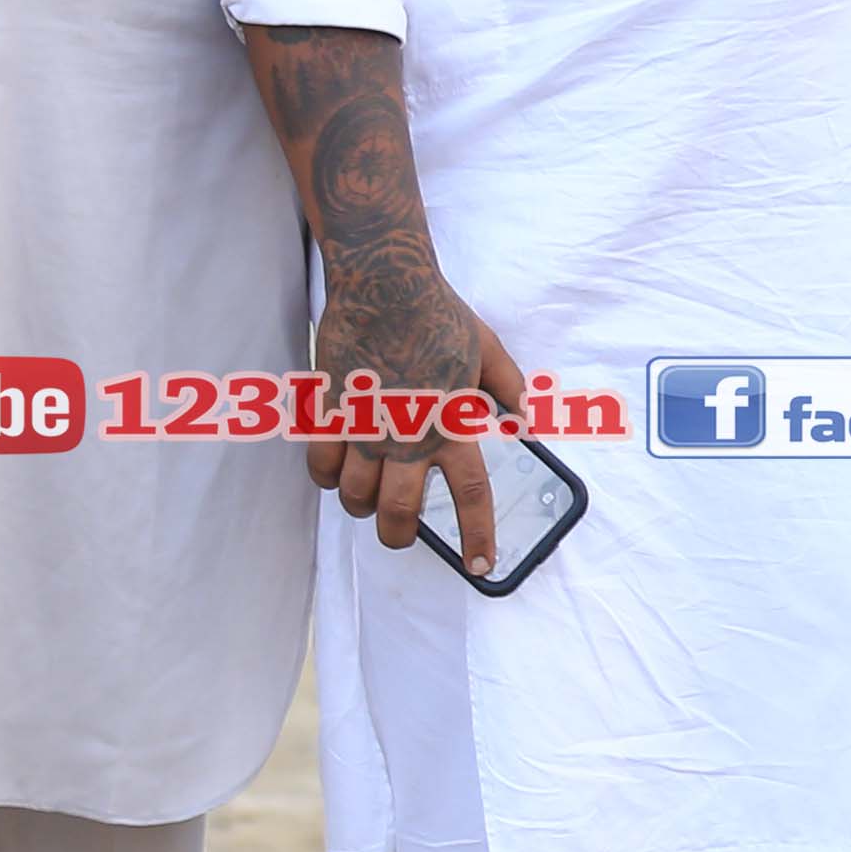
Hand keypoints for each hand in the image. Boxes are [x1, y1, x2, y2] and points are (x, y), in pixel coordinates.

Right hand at [305, 281, 530, 570]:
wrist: (384, 283)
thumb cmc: (439, 314)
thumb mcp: (488, 350)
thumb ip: (509, 389)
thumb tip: (530, 420)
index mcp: (453, 425)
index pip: (472, 496)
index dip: (477, 538)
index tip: (480, 568)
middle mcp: (408, 435)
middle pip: (399, 512)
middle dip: (399, 537)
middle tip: (402, 538)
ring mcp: (365, 426)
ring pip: (355, 496)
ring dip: (361, 508)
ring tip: (367, 503)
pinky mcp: (330, 412)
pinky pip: (320, 465)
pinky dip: (327, 478)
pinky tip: (336, 473)